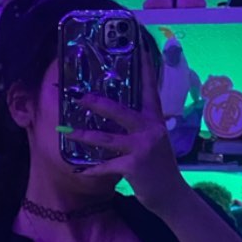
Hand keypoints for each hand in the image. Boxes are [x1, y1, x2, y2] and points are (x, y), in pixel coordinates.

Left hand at [69, 57, 187, 214]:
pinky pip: (107, 165)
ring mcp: (142, 148)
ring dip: (85, 136)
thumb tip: (120, 118)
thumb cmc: (160, 167)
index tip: (140, 47)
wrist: (172, 195)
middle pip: (120, 111)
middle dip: (97, 104)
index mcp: (155, 121)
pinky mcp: (134, 167)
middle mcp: (150, 130)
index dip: (145, 69)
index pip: (150, 91)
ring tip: (69, 132)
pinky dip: (93, 170)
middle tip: (80, 97)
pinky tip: (82, 172)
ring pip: (107, 139)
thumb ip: (142, 128)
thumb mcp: (156, 142)